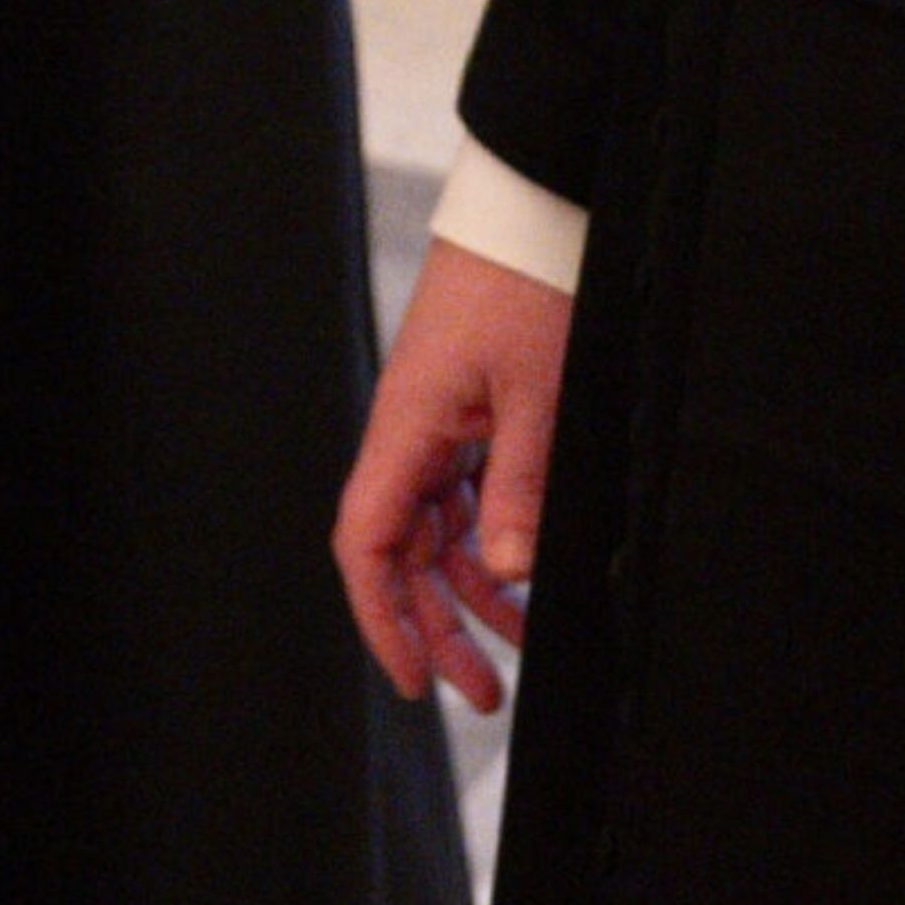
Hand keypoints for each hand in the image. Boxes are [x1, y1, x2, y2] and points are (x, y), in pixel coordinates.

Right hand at [334, 235, 568, 709]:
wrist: (530, 211)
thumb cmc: (527, 286)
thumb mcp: (537, 393)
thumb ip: (519, 483)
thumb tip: (509, 571)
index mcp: (407, 425)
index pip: (366, 542)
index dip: (383, 617)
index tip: (416, 679)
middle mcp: (410, 429)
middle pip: (402, 550)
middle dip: (436, 625)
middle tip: (484, 693)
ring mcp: (436, 419)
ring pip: (436, 528)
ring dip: (470, 590)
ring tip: (516, 645)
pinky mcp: (465, 407)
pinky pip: (462, 492)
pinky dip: (490, 539)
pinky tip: (522, 571)